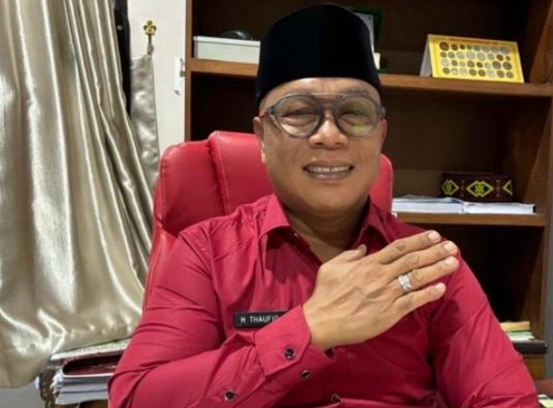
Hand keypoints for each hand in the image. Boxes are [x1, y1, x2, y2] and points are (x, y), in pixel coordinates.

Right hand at [302, 231, 457, 350]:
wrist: (322, 321)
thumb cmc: (325, 294)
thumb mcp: (331, 267)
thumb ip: (349, 255)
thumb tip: (364, 249)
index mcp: (368, 264)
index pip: (398, 248)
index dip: (418, 241)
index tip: (434, 235)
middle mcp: (380, 276)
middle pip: (412, 260)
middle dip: (434, 252)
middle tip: (452, 246)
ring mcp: (386, 294)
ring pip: (416, 278)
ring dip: (437, 269)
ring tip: (453, 263)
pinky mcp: (390, 313)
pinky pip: (413, 301)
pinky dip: (427, 294)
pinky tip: (441, 289)